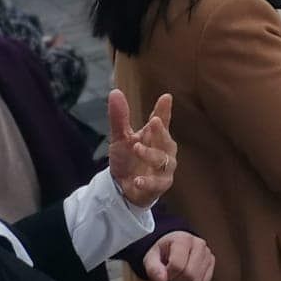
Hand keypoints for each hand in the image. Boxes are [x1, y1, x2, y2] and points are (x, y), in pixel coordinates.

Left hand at [107, 90, 175, 207]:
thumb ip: (120, 117)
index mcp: (155, 136)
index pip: (162, 121)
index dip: (164, 110)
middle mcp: (164, 150)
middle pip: (166, 139)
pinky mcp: (161, 184)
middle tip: (153, 121)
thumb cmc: (127, 159)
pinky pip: (157, 183)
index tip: (165, 98)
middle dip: (160, 131)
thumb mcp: (120, 138)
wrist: (124, 189)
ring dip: (150, 154)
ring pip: (163, 160)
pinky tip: (137, 180)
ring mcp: (164, 168)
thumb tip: (115, 91)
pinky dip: (148, 182)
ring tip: (136, 148)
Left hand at [142, 231, 215, 280]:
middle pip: (190, 275)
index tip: (164, 270)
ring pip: (198, 280)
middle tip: (171, 273)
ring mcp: (207, 252)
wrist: (172, 245)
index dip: (168, 274)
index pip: (177, 266)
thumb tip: (162, 280)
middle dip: (177, 279)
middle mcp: (199, 243)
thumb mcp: (151, 258)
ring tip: (179, 272)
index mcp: (183, 239)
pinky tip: (187, 274)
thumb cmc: (162, 252)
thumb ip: (153, 269)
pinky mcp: (211, 261)